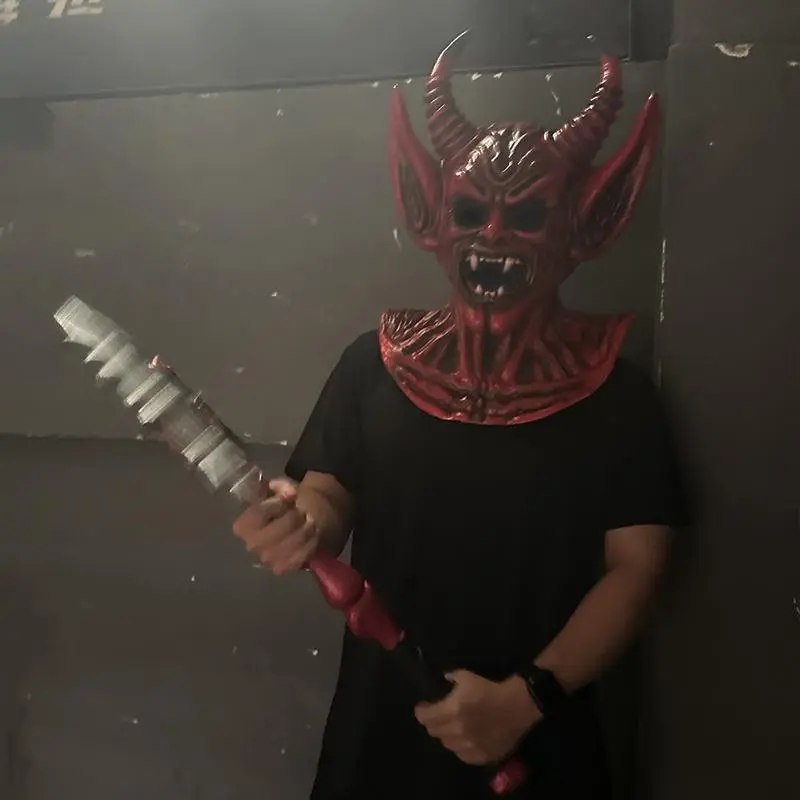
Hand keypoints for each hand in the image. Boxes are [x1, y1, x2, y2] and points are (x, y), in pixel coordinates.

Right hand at [232, 478, 319, 574]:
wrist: (289, 528)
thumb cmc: (279, 508)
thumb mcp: (276, 490)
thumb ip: (281, 487)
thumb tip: (290, 492)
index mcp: (243, 526)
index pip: (261, 512)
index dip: (279, 503)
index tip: (289, 498)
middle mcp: (252, 545)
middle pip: (283, 526)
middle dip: (296, 516)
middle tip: (301, 512)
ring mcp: (268, 559)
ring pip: (296, 540)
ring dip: (307, 527)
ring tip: (307, 521)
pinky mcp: (284, 567)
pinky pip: (304, 553)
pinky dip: (311, 541)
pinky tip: (310, 535)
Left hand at [414, 671, 540, 765]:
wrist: (517, 707)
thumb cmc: (491, 689)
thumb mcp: (467, 677)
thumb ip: (452, 677)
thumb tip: (443, 678)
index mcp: (452, 710)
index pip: (426, 718)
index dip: (421, 712)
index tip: (422, 707)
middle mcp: (457, 731)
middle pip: (434, 731)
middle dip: (432, 722)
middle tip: (437, 716)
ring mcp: (468, 746)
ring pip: (447, 744)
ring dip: (446, 734)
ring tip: (451, 727)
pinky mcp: (480, 756)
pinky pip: (462, 754)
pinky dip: (459, 746)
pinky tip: (464, 738)